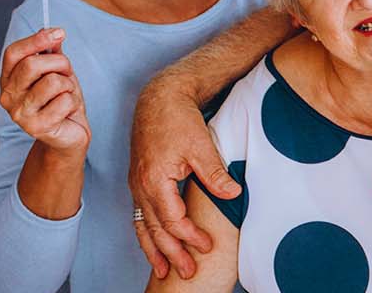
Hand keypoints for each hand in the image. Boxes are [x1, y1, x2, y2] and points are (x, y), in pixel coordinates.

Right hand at [0, 28, 89, 155]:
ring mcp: (19, 114)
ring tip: (67, 95)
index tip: (59, 32)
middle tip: (68, 71)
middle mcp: (8, 97)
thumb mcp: (57, 72)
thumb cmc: (62, 100)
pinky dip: (74, 102)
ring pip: (52, 82)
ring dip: (69, 85)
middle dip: (60, 63)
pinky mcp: (36, 127)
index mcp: (9, 80)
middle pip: (32, 65)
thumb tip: (50, 31)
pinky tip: (68, 111)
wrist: (70, 134)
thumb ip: (52, 52)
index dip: (36, 40)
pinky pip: (65, 100)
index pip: (13, 53)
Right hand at [128, 78, 240, 279]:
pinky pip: (140, 214)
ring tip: (164, 271)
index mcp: (155, 180)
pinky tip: (153, 243)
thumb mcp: (201, 145)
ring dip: (154, 249)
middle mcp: (141, 186)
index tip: (208, 246)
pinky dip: (146, 233)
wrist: (159, 98)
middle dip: (171, 253)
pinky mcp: (139, 180)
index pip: (173, 220)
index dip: (190, 236)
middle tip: (187, 273)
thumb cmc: (178, 119)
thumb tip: (234, 194)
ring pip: (143, 225)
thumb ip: (214, 173)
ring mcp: (137, 184)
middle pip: (155, 229)